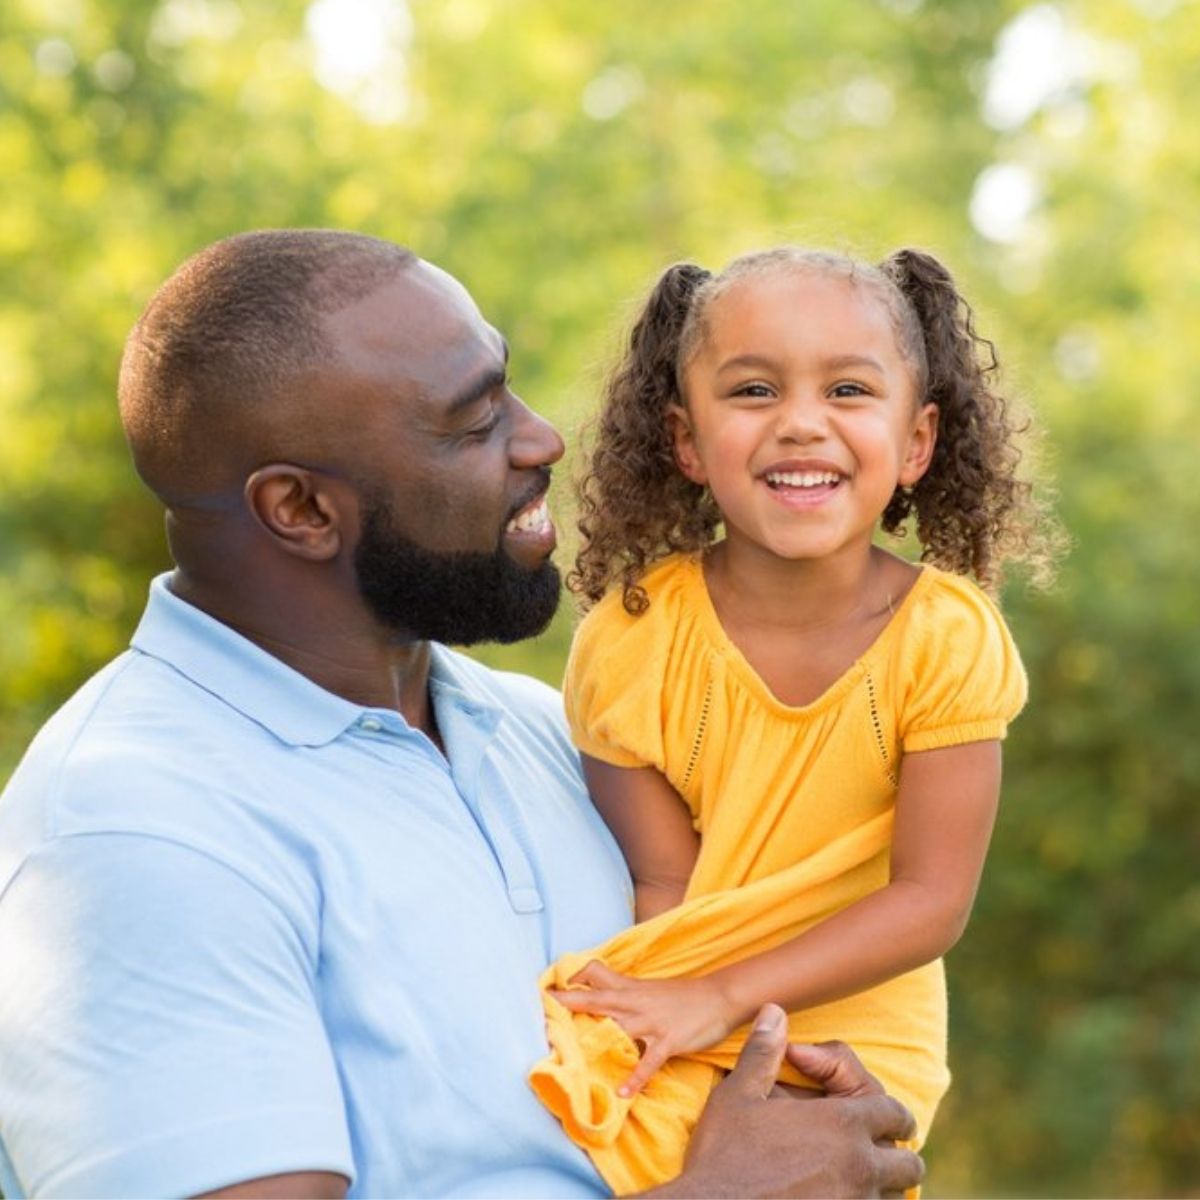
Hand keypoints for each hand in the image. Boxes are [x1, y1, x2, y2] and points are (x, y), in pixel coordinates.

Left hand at [549, 960, 737, 1095]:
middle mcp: (636, 1002)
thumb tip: (600, 998)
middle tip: (545, 1008)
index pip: (596, 974)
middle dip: (570, 1003)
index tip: (553, 991)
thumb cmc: (682, 995)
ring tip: (573, 1059)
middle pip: (597, 999)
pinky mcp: (668, 1040)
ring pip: (619, 1028)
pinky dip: (635, 1078)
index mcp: (630, 988)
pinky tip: (623, 1093)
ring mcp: (651, 1022)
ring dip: (597, 1042)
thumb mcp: (649, 989)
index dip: (574, 980)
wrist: (719, 996)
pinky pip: (648, 1061)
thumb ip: (624, 993)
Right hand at [643, 1004, 923, 1198]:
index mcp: (842, 1124)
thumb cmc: (724, 1154)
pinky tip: (836, 1194)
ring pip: (894, 1197)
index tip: (858, 1108)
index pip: (894, 1113)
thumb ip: (764, 1051)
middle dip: (894, 1152)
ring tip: (852, 1174)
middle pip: (908, 1165)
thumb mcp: (739, 1094)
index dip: (885, 1110)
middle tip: (865, 1145)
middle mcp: (860, 1167)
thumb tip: (775, 1012)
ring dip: (880, 1184)